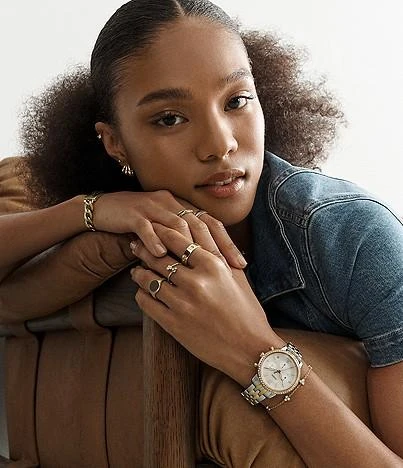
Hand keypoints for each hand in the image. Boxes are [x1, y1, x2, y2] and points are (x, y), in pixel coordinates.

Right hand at [92, 190, 245, 268]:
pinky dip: (154, 240)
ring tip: (200, 267)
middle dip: (216, 247)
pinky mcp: (133, 214)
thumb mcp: (163, 230)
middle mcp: (171, 203)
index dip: (227, 242)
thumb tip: (207, 263)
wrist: (104, 210)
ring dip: (188, 246)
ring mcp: (152, 207)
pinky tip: (160, 255)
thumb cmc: (137, 225)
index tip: (241, 264)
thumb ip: (182, 240)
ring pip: (175, 225)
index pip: (210, 223)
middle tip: (230, 268)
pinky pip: (146, 227)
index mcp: (181, 206)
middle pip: (199, 224)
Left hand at [130, 223, 282, 384]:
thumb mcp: (237, 278)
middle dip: (144, 250)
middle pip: (159, 257)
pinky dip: (141, 295)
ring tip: (137, 271)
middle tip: (136, 246)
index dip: (160, 233)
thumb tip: (201, 237)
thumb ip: (219, 255)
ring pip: (149, 279)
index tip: (153, 231)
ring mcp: (182, 304)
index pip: (177, 240)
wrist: (249, 349)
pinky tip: (143, 292)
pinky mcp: (173, 324)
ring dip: (139, 273)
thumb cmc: (247, 312)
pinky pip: (147, 303)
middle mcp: (195, 282)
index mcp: (213, 266)